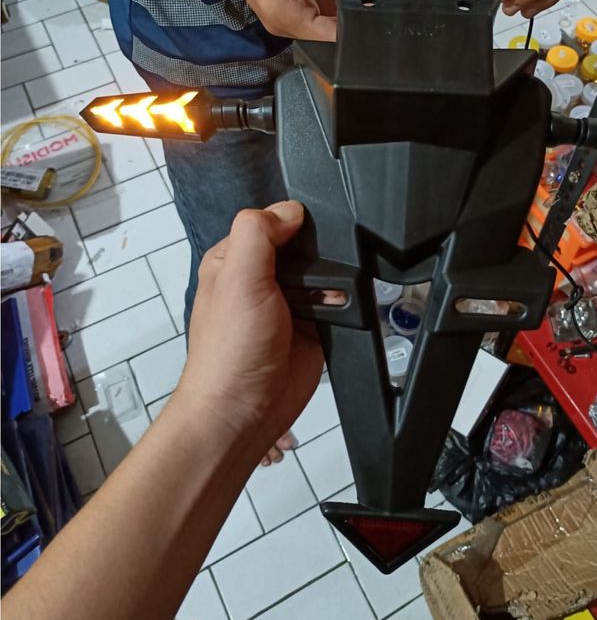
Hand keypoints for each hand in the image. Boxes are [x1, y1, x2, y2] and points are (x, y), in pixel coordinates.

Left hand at [175, 201, 323, 457]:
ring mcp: (290, 304)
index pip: (270, 221)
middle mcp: (263, 280)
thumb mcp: (237, 278)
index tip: (303, 232)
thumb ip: (259, 234)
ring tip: (322, 299)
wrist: (247, 409)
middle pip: (304, 246)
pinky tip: (337, 312)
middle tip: (312, 274)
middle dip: (317, 255)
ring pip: (325, 274)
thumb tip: (289, 210)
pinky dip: (343, 306)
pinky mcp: (314, 327)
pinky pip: (338, 304)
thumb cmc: (229, 351)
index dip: (290, 222)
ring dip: (332, 282)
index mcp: (235, 259)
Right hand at [202, 0, 358, 40]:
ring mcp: (281, 17)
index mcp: (286, 18)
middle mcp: (283, 25)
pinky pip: (309, 5)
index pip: (332, 35)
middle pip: (327, 27)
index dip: (353, 21)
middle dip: (342, 4)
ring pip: (320, 15)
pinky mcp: (280, 6)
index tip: (367, 5)